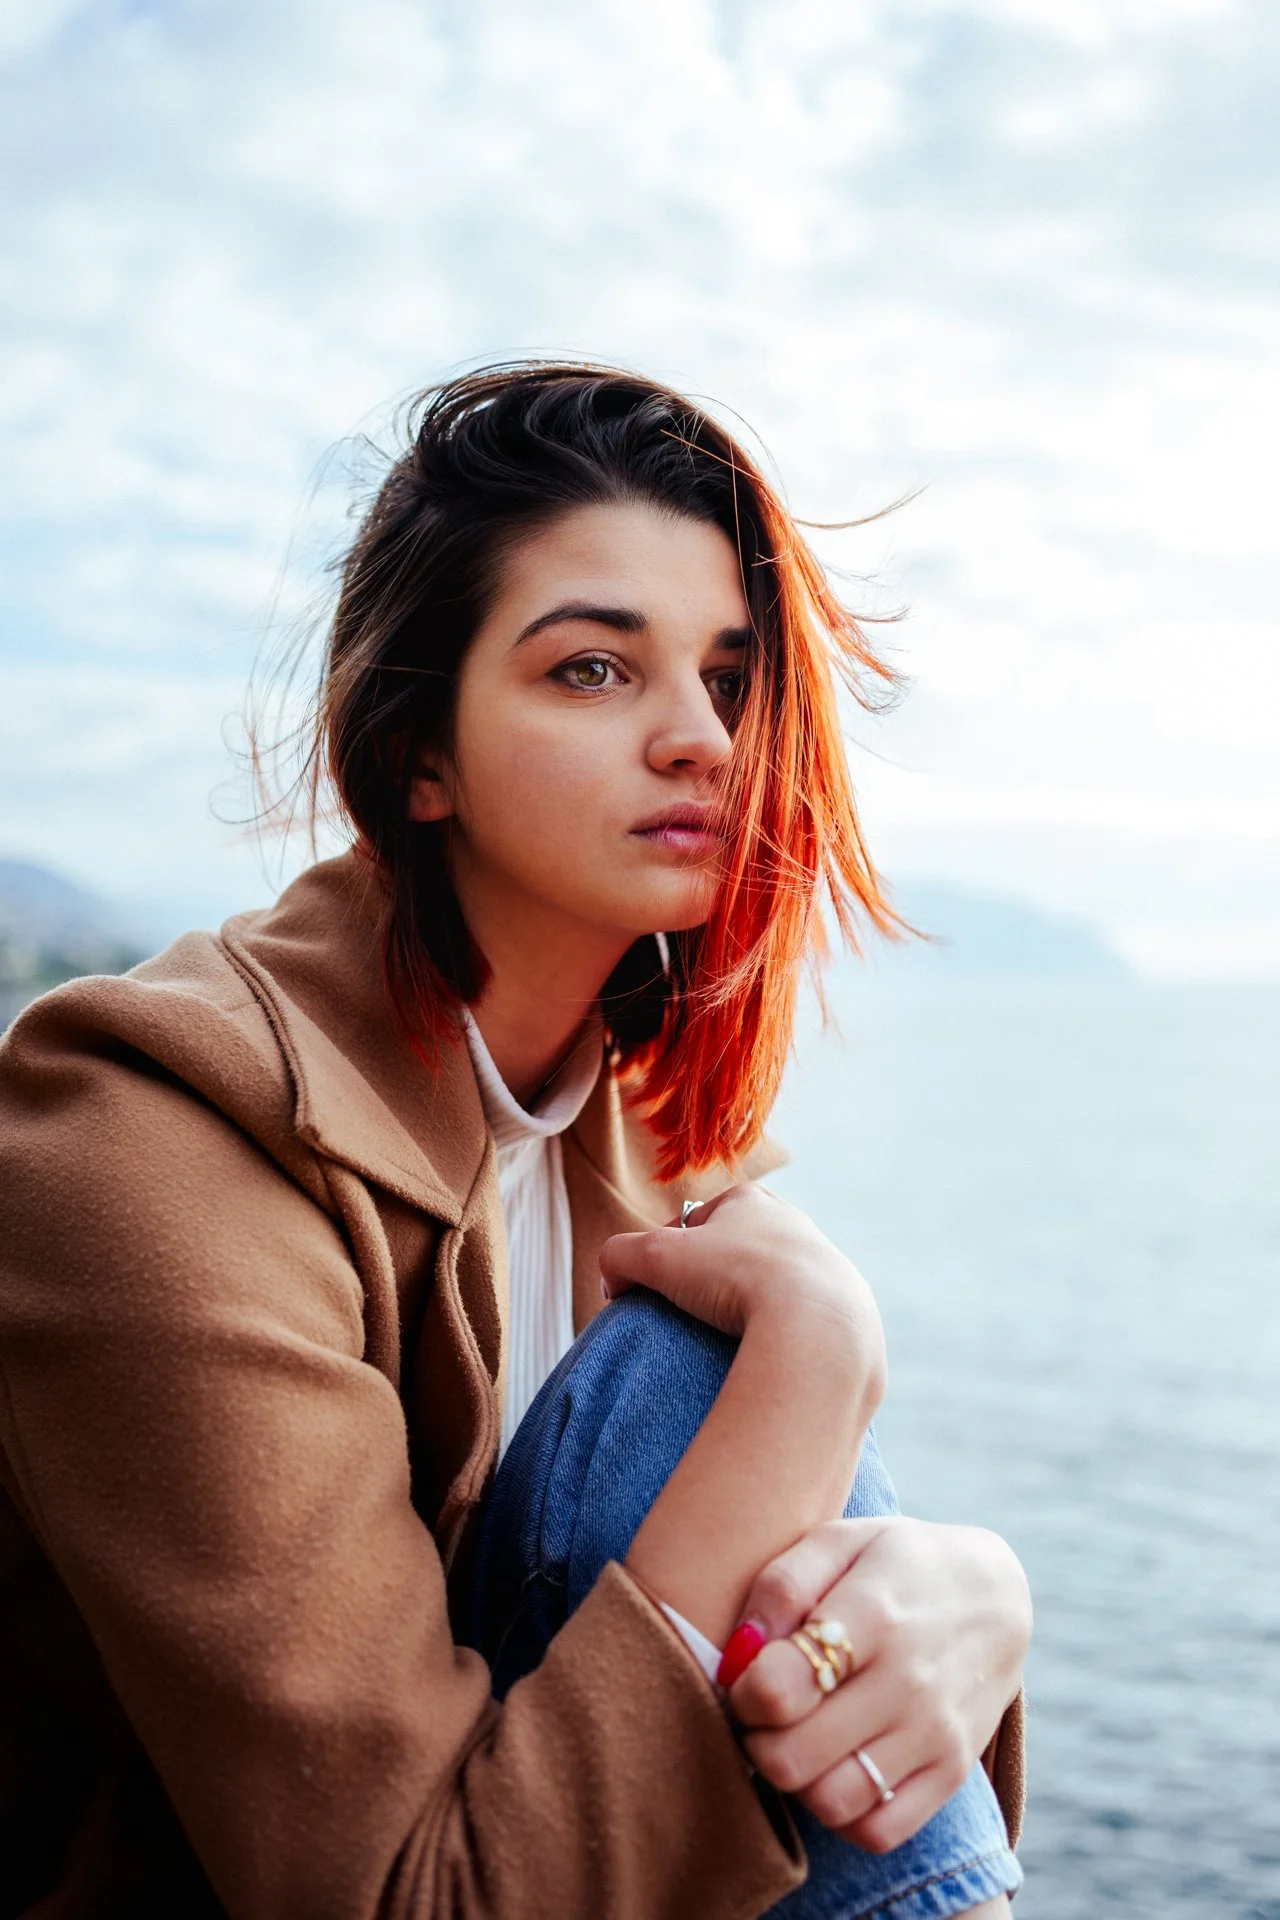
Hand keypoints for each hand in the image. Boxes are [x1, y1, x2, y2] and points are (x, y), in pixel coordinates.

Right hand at [599, 1183, 883, 1366]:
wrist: (817, 1321)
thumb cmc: (735, 1276)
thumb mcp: (655, 1257)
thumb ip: (618, 1256)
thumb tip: (613, 1282)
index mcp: (749, 1199)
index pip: (693, 1223)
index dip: (667, 1256)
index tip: (659, 1289)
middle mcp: (791, 1222)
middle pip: (732, 1252)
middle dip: (709, 1281)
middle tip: (691, 1314)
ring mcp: (821, 1262)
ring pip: (767, 1284)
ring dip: (745, 1307)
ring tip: (726, 1338)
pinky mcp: (840, 1304)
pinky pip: (796, 1318)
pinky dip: (777, 1331)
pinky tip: (764, 1350)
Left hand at [726, 1517, 1031, 1852]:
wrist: (996, 1595)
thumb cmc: (899, 1564)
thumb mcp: (840, 1539)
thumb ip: (780, 1586)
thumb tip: (738, 1656)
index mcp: (873, 1614)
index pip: (780, 1689)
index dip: (744, 1692)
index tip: (751, 1677)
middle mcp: (907, 1682)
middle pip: (793, 1760)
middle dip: (759, 1740)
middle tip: (768, 1713)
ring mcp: (935, 1734)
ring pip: (832, 1804)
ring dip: (797, 1782)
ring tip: (801, 1739)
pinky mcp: (953, 1772)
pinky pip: (880, 1832)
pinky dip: (844, 1815)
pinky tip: (838, 1769)